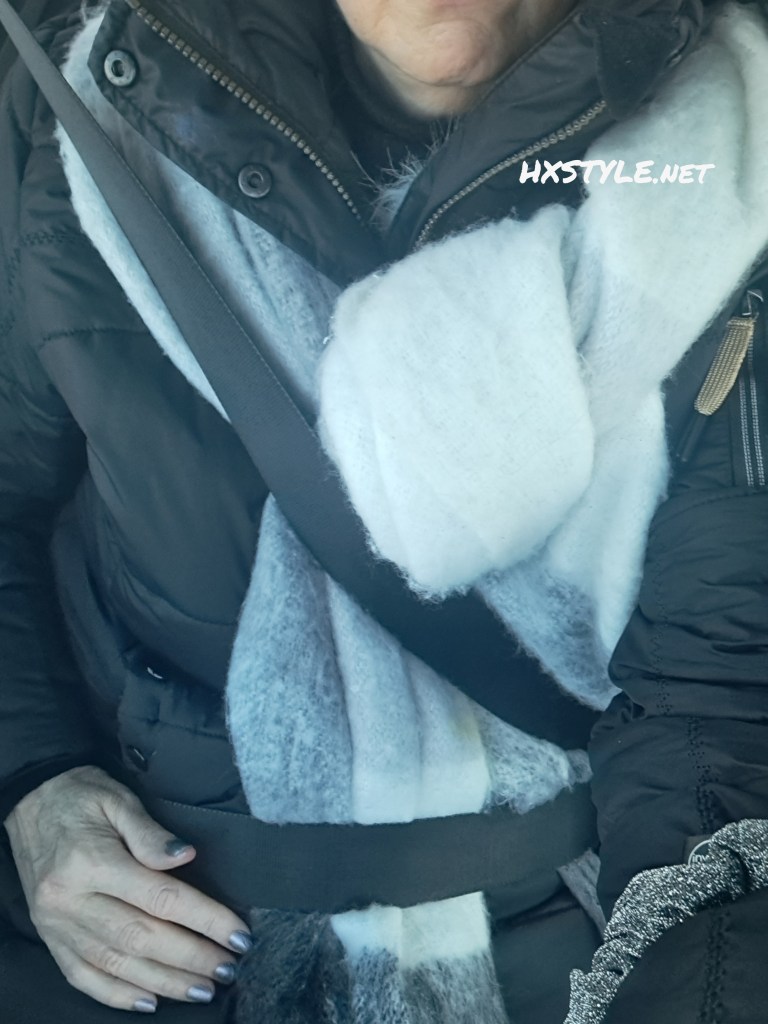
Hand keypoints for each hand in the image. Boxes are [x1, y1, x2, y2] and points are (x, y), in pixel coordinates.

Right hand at [4, 765, 251, 1013]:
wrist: (30, 800)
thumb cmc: (81, 795)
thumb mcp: (118, 799)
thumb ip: (151, 833)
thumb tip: (186, 856)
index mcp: (91, 862)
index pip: (161, 898)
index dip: (205, 919)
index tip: (237, 933)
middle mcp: (71, 900)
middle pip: (141, 938)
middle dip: (191, 958)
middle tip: (229, 968)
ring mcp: (57, 924)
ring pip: (117, 964)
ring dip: (164, 982)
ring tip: (203, 989)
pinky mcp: (49, 937)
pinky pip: (83, 976)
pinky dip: (117, 995)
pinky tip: (150, 1001)